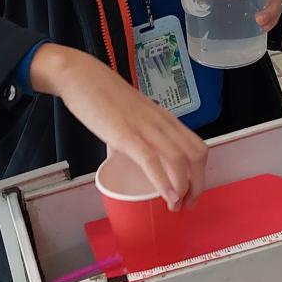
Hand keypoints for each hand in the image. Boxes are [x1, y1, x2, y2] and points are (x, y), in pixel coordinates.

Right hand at [29, 43, 206, 209]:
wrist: (81, 76)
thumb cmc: (102, 97)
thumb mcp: (127, 119)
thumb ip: (130, 139)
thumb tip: (122, 161)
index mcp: (165, 119)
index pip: (197, 146)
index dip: (201, 173)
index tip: (192, 193)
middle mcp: (162, 123)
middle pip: (196, 156)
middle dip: (197, 185)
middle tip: (188, 205)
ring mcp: (146, 128)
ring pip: (180, 159)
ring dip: (184, 188)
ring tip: (177, 206)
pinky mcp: (126, 134)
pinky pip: (152, 160)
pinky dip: (164, 182)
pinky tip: (167, 197)